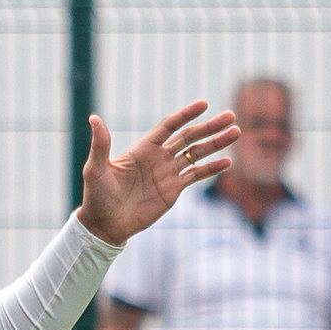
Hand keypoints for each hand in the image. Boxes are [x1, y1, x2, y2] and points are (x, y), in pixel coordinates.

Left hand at [77, 100, 239, 246]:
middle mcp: (158, 157)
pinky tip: (228, 162)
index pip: (169, 126)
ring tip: (236, 133)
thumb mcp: (96, 169)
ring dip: (216, 144)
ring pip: (197, 154)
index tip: (204, 104)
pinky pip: (196, 176)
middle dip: (210, 127)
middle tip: (231, 117)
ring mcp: (168, 173)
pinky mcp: (173, 190)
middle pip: (189, 137)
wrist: (105, 225)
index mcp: (143, 148)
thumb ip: (100, 144)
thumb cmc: (97, 196)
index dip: (186, 115)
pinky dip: (212, 169)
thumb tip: (94, 118)